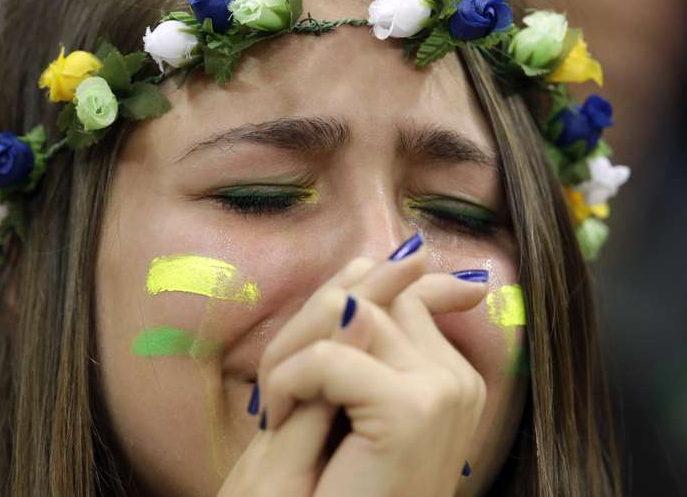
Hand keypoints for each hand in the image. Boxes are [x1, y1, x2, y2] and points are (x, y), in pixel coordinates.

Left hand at [217, 236, 487, 496]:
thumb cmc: (332, 484)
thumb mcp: (348, 396)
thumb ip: (374, 329)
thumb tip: (414, 258)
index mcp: (448, 375)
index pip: (406, 294)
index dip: (370, 281)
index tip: (344, 284)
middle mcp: (455, 377)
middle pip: (369, 297)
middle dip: (308, 328)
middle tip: (276, 390)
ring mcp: (441, 390)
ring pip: (347, 315)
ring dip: (292, 356)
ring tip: (277, 408)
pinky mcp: (413, 409)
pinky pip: (330, 358)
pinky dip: (288, 383)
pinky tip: (279, 419)